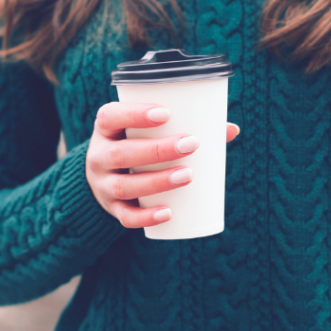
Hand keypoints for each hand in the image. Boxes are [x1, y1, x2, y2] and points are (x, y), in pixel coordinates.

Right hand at [86, 102, 240, 228]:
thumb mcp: (147, 131)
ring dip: (157, 182)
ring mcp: (103, 185)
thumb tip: (231, 130)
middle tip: (191, 144)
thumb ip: (185, 126)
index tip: (166, 113)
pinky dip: (146, 217)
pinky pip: (125, 216)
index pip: (110, 116)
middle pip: (121, 154)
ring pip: (124, 186)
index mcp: (105, 129)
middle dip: (157, 150)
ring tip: (188, 175)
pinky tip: (168, 213)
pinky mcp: (112, 208)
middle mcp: (98, 157)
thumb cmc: (137, 144)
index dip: (133, 114)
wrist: (106, 175)